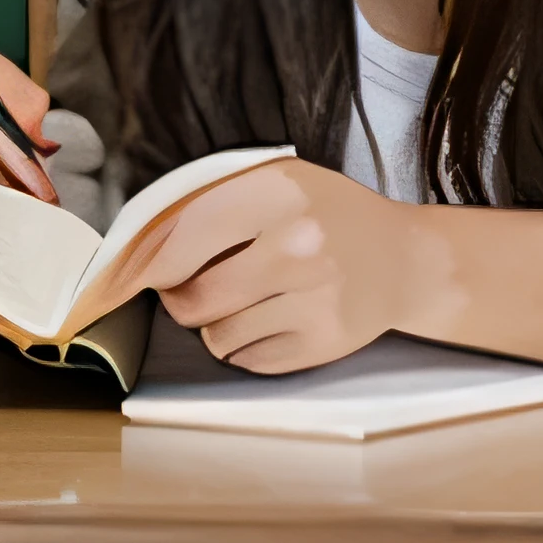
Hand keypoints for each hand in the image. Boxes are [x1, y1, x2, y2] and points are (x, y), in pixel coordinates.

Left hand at [136, 160, 444, 373]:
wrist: (407, 260)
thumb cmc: (327, 215)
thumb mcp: (276, 181)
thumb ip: (212, 201)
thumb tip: (140, 246)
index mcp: (279, 194)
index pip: (186, 236)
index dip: (150, 265)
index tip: (135, 275)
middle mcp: (298, 247)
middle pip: (196, 298)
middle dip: (179, 301)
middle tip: (184, 293)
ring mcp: (316, 299)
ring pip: (219, 337)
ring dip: (212, 327)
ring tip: (234, 305)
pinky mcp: (327, 342)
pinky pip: (250, 361)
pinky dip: (244, 348)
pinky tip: (266, 321)